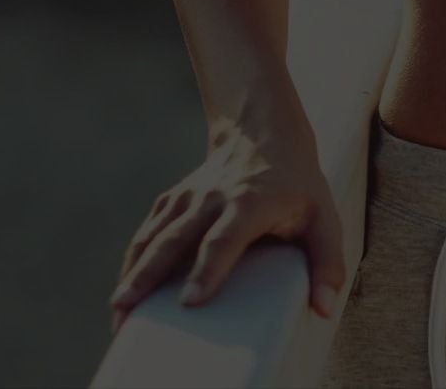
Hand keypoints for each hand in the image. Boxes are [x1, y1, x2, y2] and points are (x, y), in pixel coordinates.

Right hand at [108, 123, 345, 332]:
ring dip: (133, 271)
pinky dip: (134, 258)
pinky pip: (149, 229)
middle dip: (149, 276)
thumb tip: (324, 310)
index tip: (190, 302)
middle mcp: (212, 198)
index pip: (223, 240)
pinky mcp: (174, 198)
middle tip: (126, 308)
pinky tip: (125, 287)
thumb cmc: (298, 185)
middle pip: (175, 239)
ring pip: (154, 235)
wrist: (263, 134)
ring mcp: (188, 197)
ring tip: (118, 308)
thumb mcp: (324, 217)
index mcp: (248, 203)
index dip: (206, 270)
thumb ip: (327, 262)